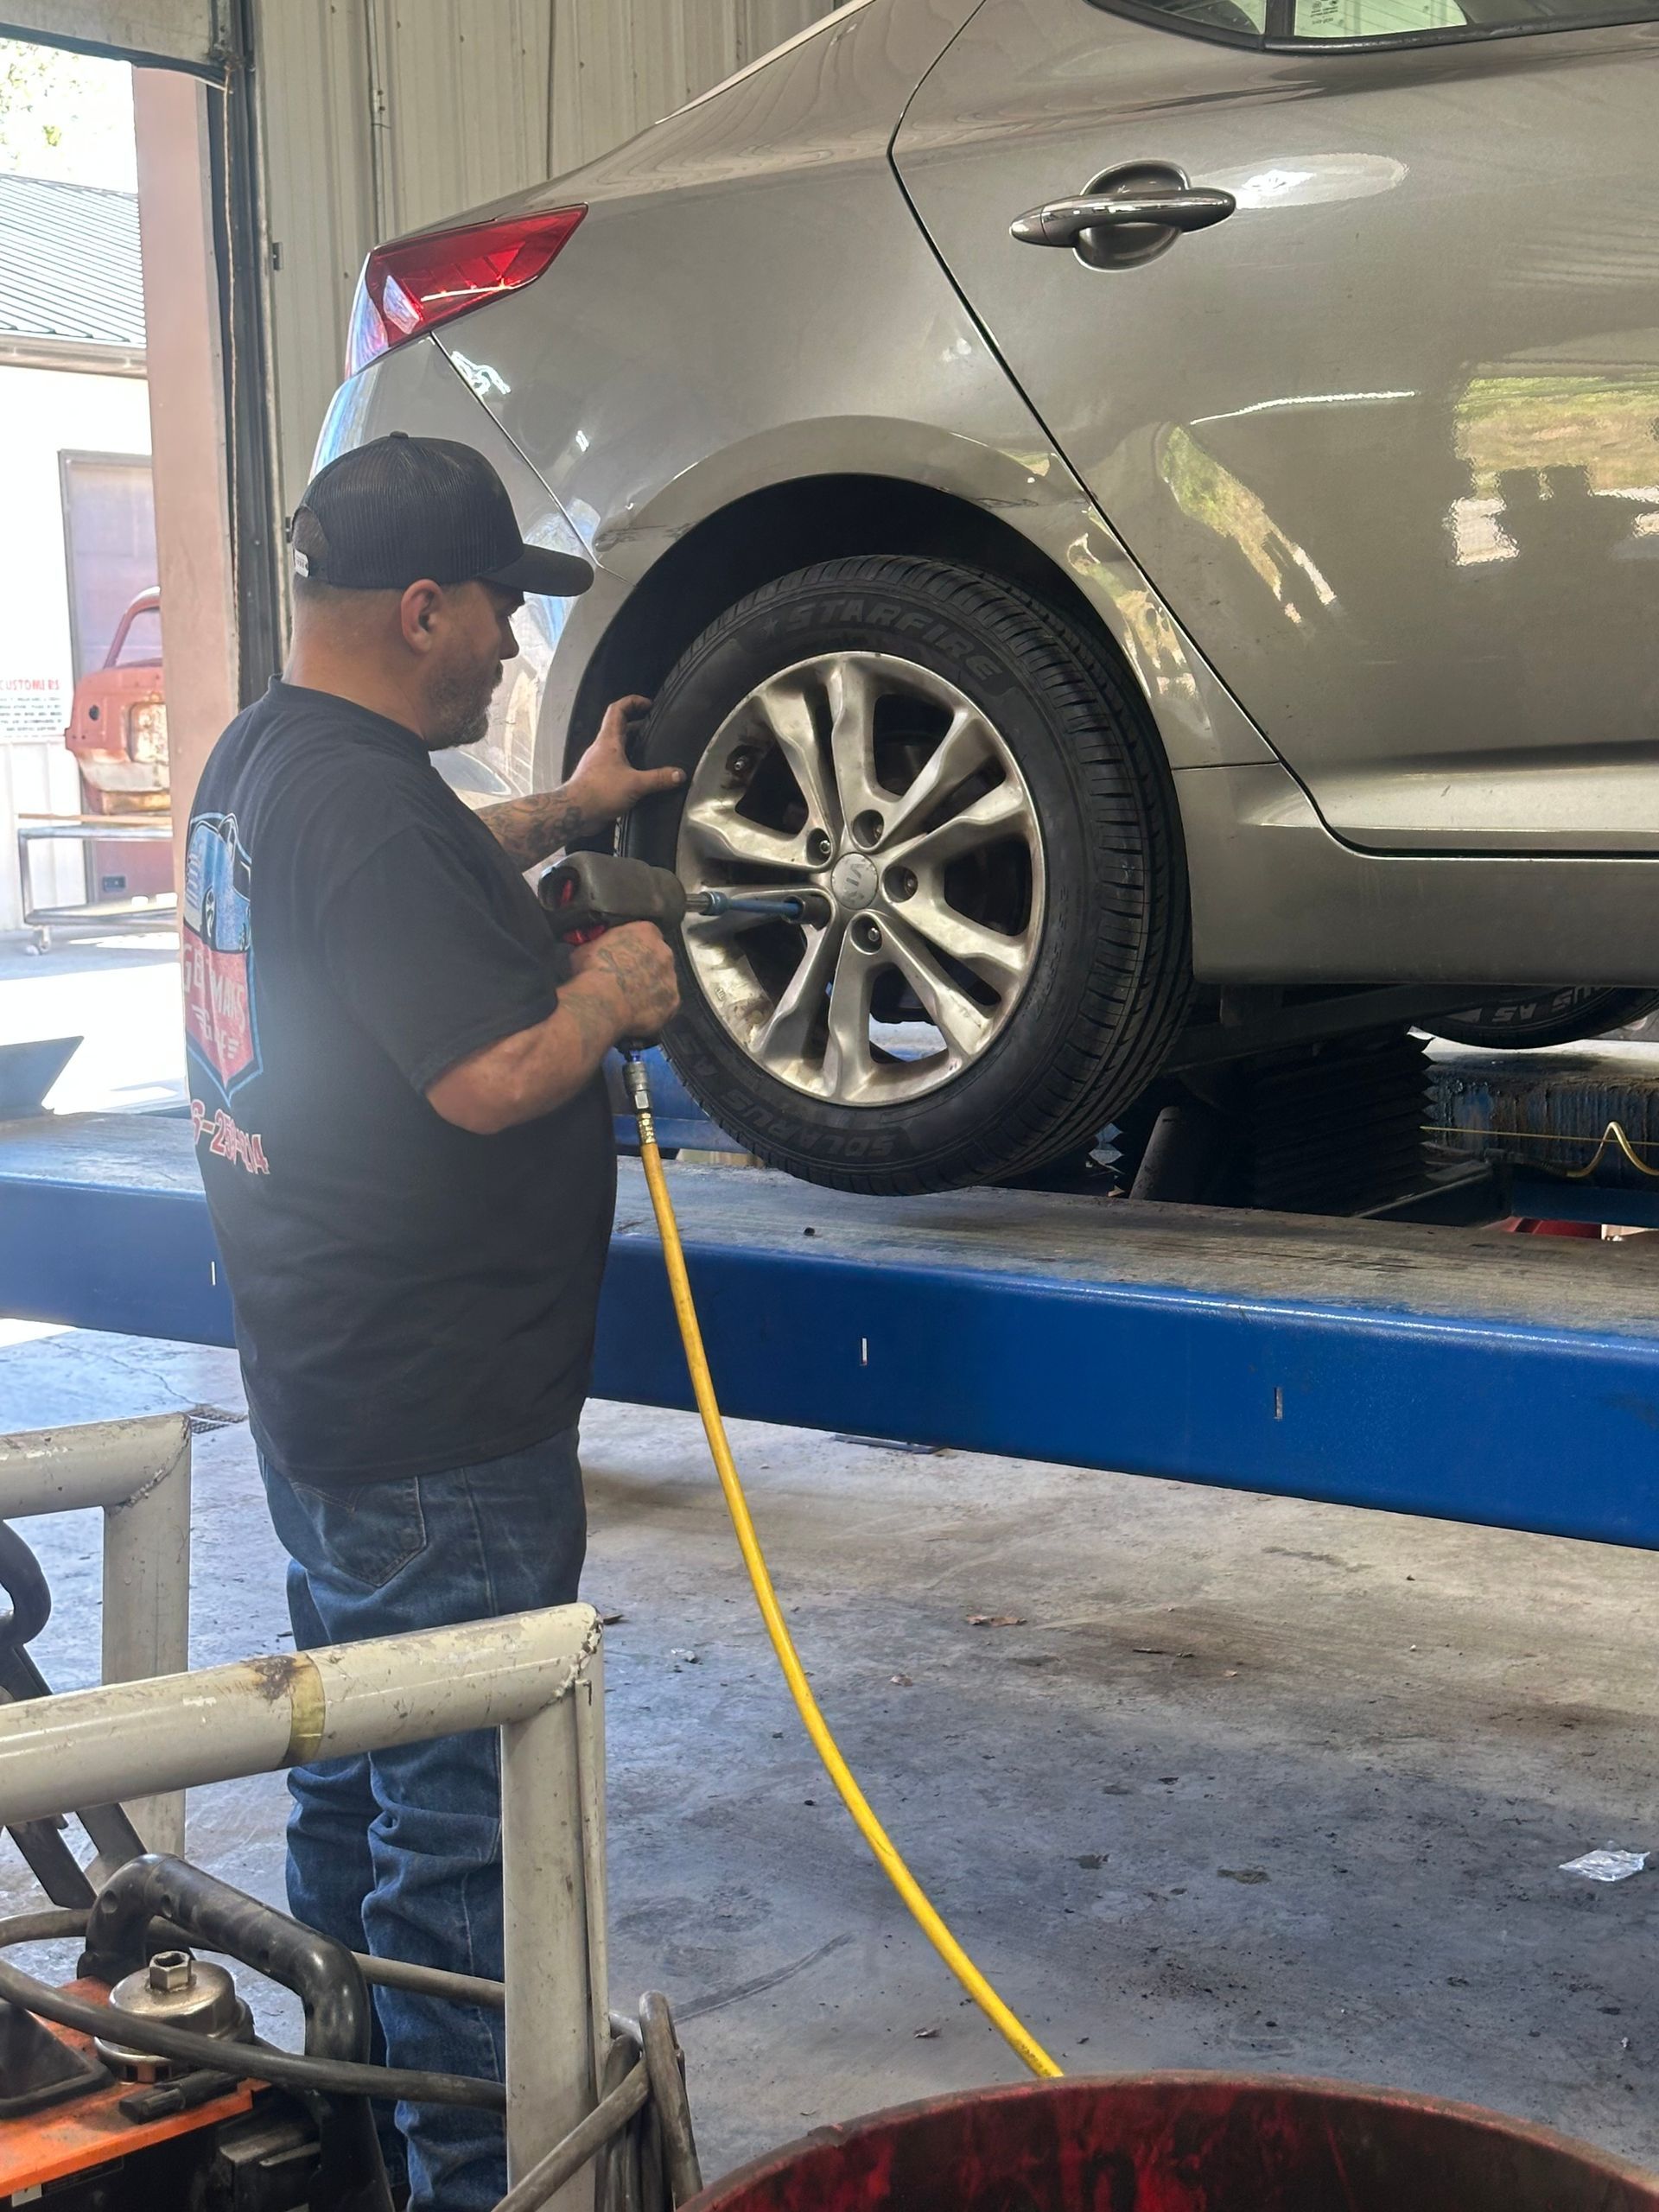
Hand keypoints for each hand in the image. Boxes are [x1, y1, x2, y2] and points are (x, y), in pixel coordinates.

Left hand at [563, 696, 684, 830]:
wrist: (575, 812)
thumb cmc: (599, 792)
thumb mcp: (635, 784)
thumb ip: (658, 779)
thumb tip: (679, 775)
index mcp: (608, 740)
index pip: (617, 710)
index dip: (632, 702)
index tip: (648, 704)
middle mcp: (601, 748)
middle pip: (618, 727)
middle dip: (637, 724)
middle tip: (654, 728)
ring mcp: (598, 763)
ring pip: (616, 746)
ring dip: (631, 745)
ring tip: (650, 750)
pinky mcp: (598, 778)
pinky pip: (614, 764)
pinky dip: (627, 763)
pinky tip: (638, 774)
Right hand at [569, 921, 680, 1042]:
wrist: (603, 1000)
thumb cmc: (593, 971)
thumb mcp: (586, 948)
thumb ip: (598, 947)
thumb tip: (592, 952)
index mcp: (645, 932)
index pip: (647, 934)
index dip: (636, 946)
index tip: (626, 955)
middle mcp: (664, 952)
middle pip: (660, 958)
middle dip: (647, 966)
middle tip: (629, 978)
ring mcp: (671, 978)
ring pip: (664, 982)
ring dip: (652, 988)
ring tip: (632, 999)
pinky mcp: (672, 1002)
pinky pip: (666, 1005)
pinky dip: (656, 1009)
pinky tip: (639, 1013)